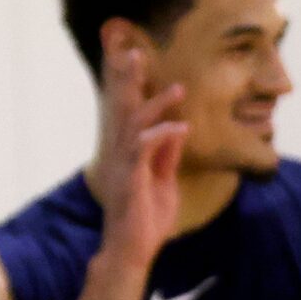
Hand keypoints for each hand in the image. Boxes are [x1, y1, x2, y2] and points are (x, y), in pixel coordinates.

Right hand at [95, 42, 189, 270]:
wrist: (133, 248)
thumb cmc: (147, 218)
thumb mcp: (164, 181)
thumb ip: (168, 154)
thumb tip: (178, 127)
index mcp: (128, 151)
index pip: (126, 110)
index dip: (128, 84)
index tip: (132, 57)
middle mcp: (120, 152)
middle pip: (121, 107)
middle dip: (127, 79)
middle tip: (133, 51)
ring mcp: (124, 163)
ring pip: (135, 123)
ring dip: (155, 103)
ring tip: (177, 87)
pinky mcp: (132, 177)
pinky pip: (145, 148)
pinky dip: (162, 134)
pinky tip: (180, 126)